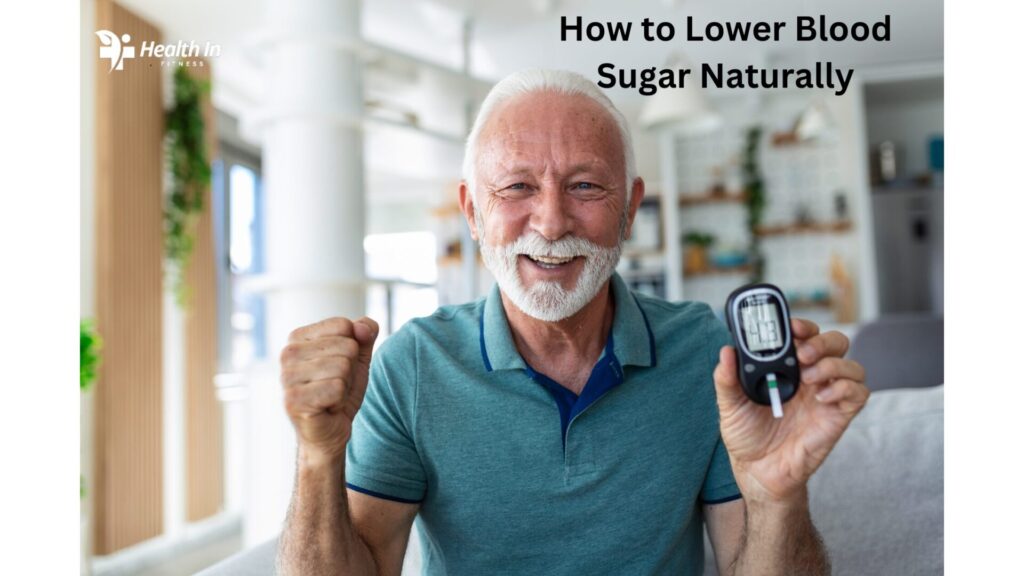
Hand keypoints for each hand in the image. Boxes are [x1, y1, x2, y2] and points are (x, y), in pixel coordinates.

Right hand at [280, 316, 379, 464]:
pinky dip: (340, 401)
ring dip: (345, 387)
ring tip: (331, 397)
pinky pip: (337, 388)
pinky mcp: (293, 400)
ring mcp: (286, 377)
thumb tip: (364, 328)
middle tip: (336, 387)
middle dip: (351, 370)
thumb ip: (365, 332)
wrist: (330, 432)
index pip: (343, 325)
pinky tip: (327, 408)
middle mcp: (287, 353)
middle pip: (346, 347)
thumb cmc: (340, 391)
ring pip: (343, 367)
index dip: (352, 349)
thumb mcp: (358, 357)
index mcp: (298, 338)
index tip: (338, 368)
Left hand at [713, 318, 868, 504]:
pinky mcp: (838, 416)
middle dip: (822, 341)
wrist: (758, 472)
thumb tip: (726, 351)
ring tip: (809, 378)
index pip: (805, 336)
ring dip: (833, 364)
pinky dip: (844, 388)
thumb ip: (726, 379)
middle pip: (835, 343)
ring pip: (851, 365)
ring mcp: (827, 396)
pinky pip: (858, 393)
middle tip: (802, 353)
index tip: (792, 326)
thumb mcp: (729, 405)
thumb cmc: (746, 436)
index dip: (803, 326)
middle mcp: (811, 377)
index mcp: (787, 368)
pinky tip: (821, 397)